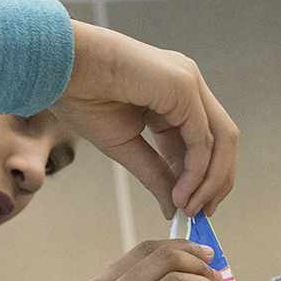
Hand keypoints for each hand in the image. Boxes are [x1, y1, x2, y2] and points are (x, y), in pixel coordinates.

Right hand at [50, 20, 237, 217]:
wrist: (59, 65)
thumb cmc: (80, 95)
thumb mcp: (124, 145)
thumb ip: (154, 173)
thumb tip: (173, 207)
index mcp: (172, 96)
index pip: (201, 142)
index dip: (201, 178)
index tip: (191, 210)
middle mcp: (187, 87)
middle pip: (221, 140)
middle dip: (216, 181)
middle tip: (201, 215)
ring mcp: (189, 83)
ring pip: (221, 139)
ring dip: (211, 180)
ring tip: (190, 209)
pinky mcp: (184, 86)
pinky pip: (202, 138)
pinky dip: (196, 171)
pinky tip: (180, 194)